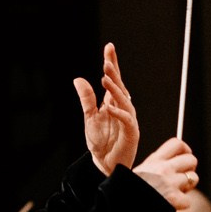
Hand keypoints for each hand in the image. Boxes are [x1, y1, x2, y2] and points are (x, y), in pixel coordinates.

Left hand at [74, 43, 141, 174]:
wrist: (105, 163)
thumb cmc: (100, 142)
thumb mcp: (89, 117)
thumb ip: (87, 99)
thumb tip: (78, 79)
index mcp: (113, 102)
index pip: (114, 80)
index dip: (112, 63)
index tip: (109, 47)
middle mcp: (123, 108)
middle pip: (120, 86)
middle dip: (114, 73)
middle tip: (106, 61)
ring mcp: (129, 120)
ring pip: (124, 100)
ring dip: (115, 89)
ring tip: (105, 78)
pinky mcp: (131, 132)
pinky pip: (126, 120)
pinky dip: (118, 113)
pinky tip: (109, 107)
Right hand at [132, 137, 197, 207]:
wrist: (124, 208)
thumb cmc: (129, 192)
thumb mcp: (140, 171)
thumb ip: (156, 165)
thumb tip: (174, 162)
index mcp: (154, 160)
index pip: (177, 144)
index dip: (185, 150)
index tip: (183, 156)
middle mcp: (163, 169)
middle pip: (191, 159)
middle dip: (189, 169)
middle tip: (180, 178)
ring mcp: (169, 183)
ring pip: (193, 178)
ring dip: (187, 186)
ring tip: (174, 192)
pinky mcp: (174, 199)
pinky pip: (188, 200)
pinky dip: (181, 204)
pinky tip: (170, 205)